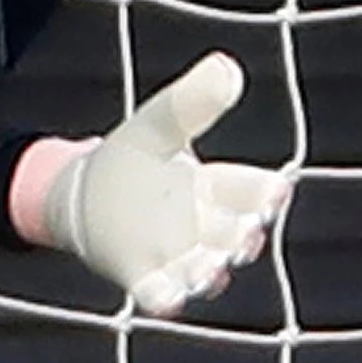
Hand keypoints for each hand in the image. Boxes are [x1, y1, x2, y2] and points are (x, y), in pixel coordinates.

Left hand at [19, 53, 293, 317]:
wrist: (86, 195)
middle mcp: (205, 227)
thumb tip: (225, 66)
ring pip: (203, 267)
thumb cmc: (135, 160)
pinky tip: (169, 296)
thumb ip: (191, 102)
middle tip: (247, 234)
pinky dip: (165, 295)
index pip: (250, 190)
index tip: (276, 190)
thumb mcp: (158, 124)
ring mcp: (176, 256)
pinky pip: (158, 290)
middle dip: (242, 235)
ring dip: (210, 269)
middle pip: (233, 234)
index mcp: (217, 188)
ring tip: (211, 266)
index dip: (264, 192)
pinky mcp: (142, 275)